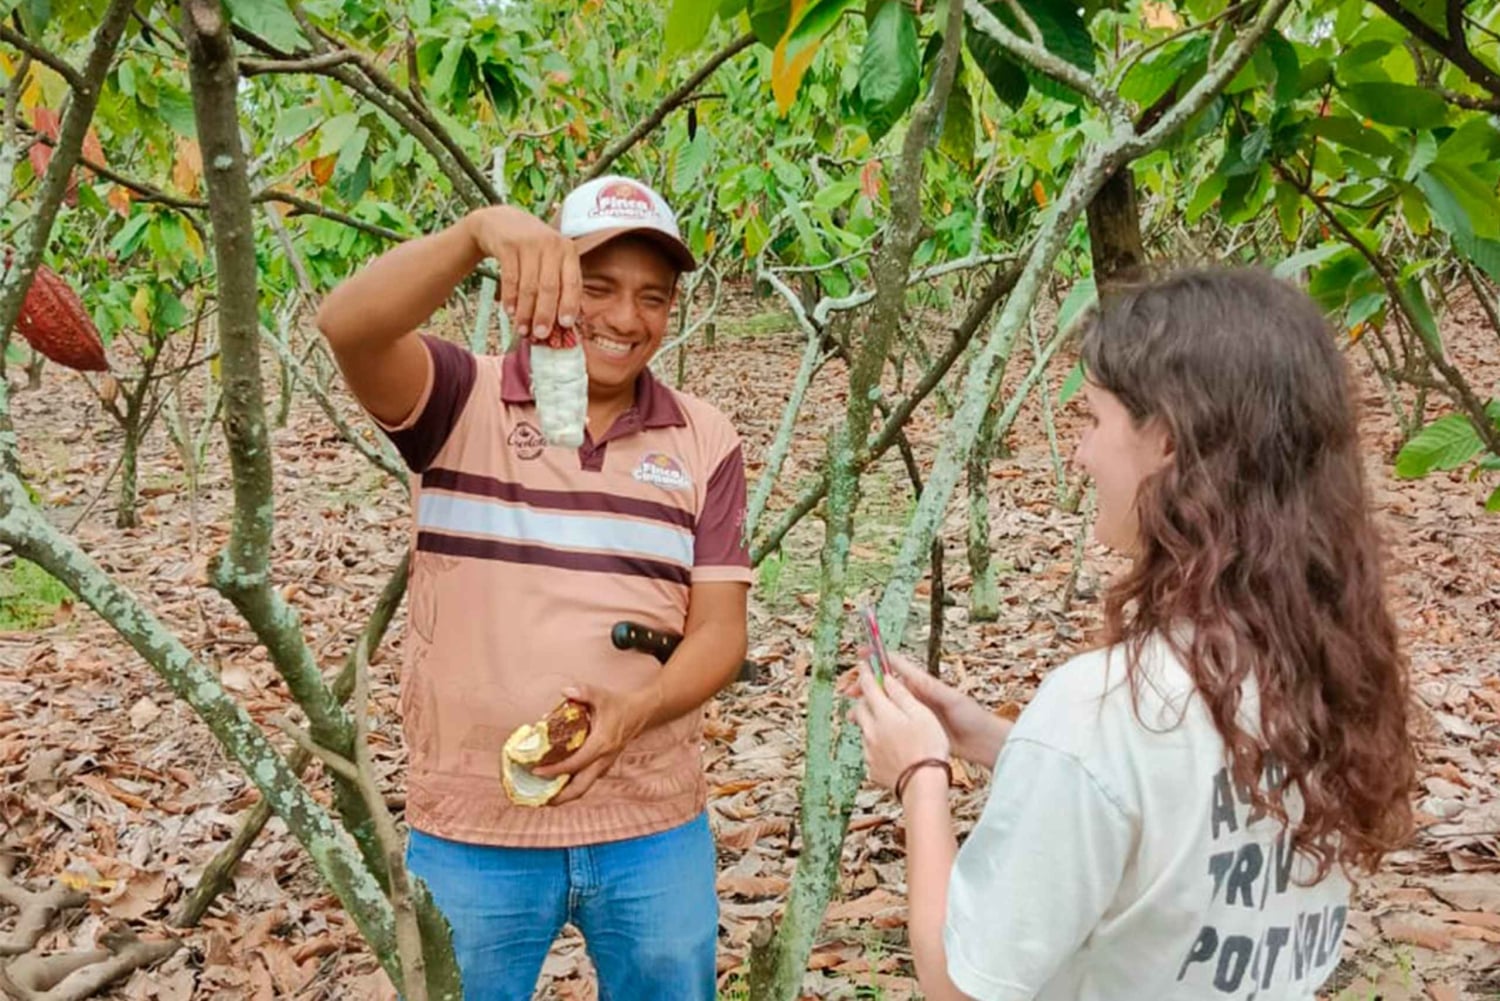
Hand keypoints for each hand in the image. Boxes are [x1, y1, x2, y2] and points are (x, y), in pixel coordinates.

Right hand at [464, 206, 581, 343]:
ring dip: (525, 311)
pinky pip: (510, 278)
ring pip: (529, 286)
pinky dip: (510, 298)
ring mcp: (530, 243)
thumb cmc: (532, 249)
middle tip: (541, 334)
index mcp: (568, 251)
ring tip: (523, 329)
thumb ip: (559, 283)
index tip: (565, 325)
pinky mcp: (509, 245)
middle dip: (545, 314)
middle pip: (550, 287)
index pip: (572, 282)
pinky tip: (510, 311)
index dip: (569, 305)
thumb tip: (562, 323)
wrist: (501, 222)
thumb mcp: (551, 258)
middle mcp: (552, 245)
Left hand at [531, 682, 649, 804]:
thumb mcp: (601, 696)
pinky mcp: (602, 766)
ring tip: (542, 796)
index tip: (536, 771)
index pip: (575, 764)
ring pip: (583, 788)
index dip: (555, 770)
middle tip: (537, 800)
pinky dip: (570, 785)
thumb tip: (565, 691)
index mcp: (601, 745)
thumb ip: (583, 692)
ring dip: (563, 795)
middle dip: (559, 798)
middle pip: (580, 789)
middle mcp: (602, 760)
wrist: (639, 713)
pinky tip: (555, 782)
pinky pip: (585, 781)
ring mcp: (603, 766)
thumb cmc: (618, 705)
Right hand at [841, 651, 1010, 767]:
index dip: (878, 658)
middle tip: (849, 690)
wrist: (982, 742)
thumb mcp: (952, 699)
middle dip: (865, 685)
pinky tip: (866, 729)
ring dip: (867, 705)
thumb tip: (909, 676)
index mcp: (924, 683)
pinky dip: (876, 722)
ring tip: (852, 712)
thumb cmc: (971, 717)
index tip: (862, 653)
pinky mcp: (915, 727)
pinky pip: (891, 721)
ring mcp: (914, 711)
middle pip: (884, 685)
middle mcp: (916, 695)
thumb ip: (931, 688)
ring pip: (884, 704)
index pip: (896, 666)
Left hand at [850, 661, 950, 792]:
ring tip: (884, 722)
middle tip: (872, 692)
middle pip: (861, 707)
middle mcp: (871, 730)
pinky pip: (870, 749)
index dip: (866, 672)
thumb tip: (887, 679)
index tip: (864, 663)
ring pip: (864, 728)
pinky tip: (889, 747)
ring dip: (870, 721)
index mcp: (884, 714)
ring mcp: (870, 750)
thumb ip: (902, 694)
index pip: (869, 686)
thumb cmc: (928, 748)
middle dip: (865, 697)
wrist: (923, 785)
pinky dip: (876, 743)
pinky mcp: (873, 767)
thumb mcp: (921, 714)